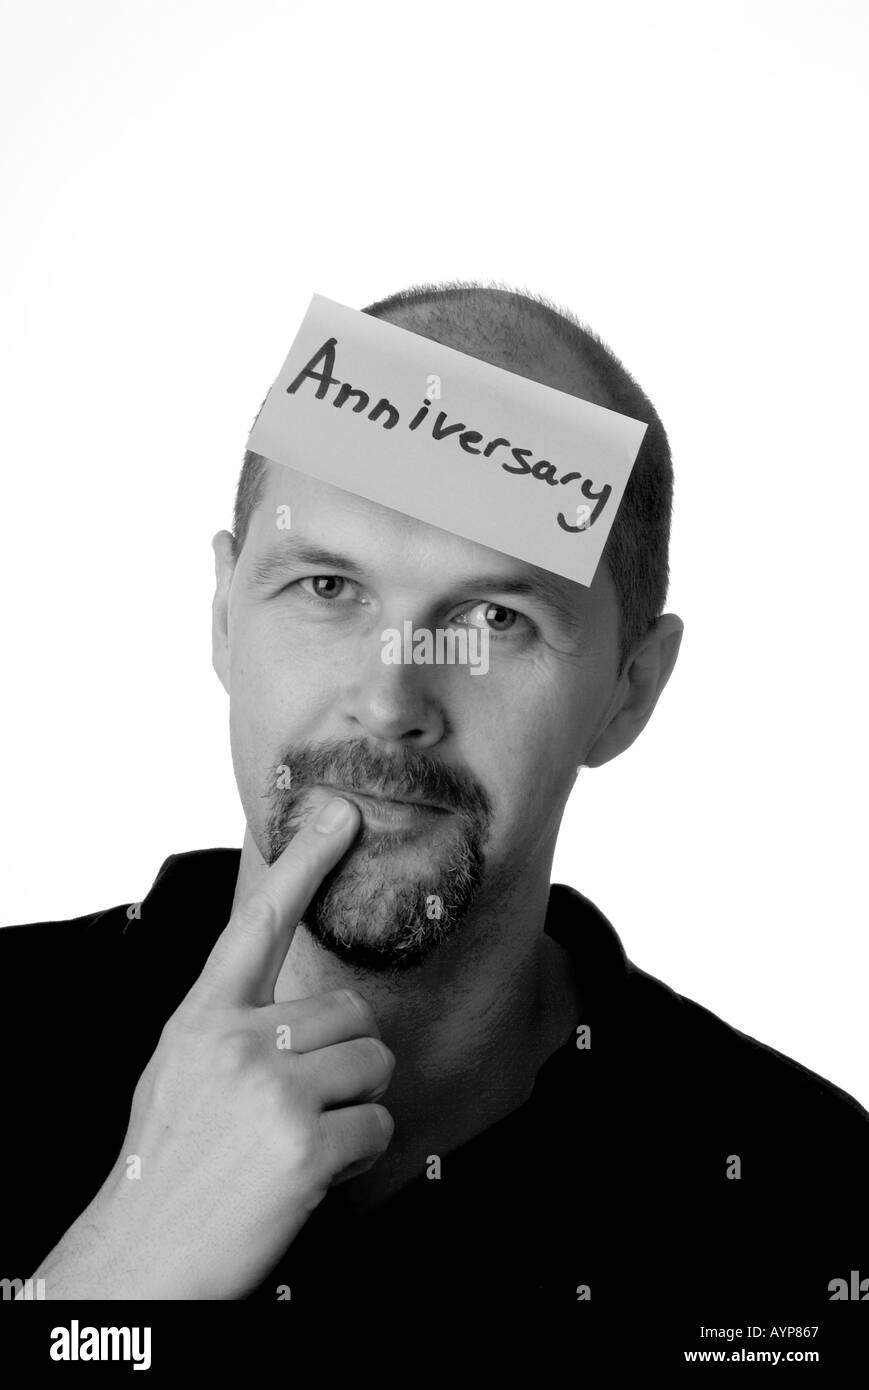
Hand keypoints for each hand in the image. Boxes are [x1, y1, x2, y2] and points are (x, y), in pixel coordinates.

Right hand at [34, 796, 394, 1298]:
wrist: (142, 1260)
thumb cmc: (169, 1167)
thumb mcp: (182, 1071)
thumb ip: (235, 1026)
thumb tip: (302, 1010)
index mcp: (203, 1017)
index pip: (261, 921)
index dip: (306, 861)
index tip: (341, 815)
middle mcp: (235, 1040)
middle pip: (352, 1010)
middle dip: (346, 1059)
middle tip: (302, 1107)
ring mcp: (270, 1088)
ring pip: (374, 1063)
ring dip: (355, 1108)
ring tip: (299, 1142)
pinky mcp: (304, 1141)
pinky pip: (379, 1122)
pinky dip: (360, 1154)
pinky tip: (312, 1174)